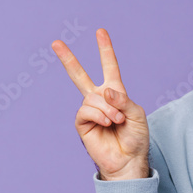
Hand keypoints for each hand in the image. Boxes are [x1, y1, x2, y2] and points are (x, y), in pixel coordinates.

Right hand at [51, 29, 149, 180]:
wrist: (128, 160)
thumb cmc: (135, 137)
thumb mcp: (136, 114)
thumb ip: (122, 99)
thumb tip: (105, 91)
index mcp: (115, 93)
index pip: (109, 67)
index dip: (105, 50)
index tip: (100, 32)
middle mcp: (99, 99)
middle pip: (80, 76)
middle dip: (68, 59)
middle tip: (56, 43)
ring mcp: (89, 111)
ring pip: (92, 98)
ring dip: (108, 109)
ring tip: (117, 121)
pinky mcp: (82, 124)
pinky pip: (86, 110)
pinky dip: (99, 115)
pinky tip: (107, 124)